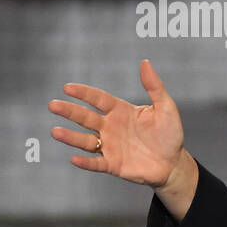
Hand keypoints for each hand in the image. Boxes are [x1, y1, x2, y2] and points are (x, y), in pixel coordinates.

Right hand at [49, 59, 185, 187]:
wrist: (173, 163)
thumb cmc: (169, 134)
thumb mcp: (166, 108)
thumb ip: (154, 87)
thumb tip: (145, 62)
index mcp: (121, 111)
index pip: (99, 99)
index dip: (84, 93)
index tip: (68, 88)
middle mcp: (111, 127)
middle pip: (86, 118)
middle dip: (70, 111)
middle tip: (53, 105)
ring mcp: (110, 146)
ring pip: (86, 140)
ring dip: (71, 137)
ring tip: (55, 131)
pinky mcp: (113, 164)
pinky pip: (96, 163)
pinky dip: (86, 162)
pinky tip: (74, 159)